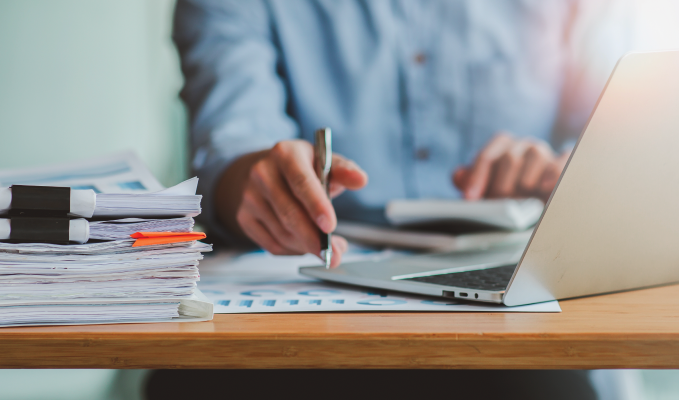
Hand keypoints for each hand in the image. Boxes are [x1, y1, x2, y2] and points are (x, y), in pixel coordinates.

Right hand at [215, 140, 367, 266]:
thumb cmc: (302, 168)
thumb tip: (361, 180)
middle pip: (289, 213)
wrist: (266, 170)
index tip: (330, 226)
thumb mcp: (324, 161)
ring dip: (307, 246)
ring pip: (282, 233)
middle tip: (335, 254)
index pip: (301, 182)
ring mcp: (249, 197)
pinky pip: (272, 244)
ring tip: (326, 247)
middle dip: (314, 238)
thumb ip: (344, 171)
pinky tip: (305, 244)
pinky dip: (293, 250)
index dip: (316, 206)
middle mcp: (262, 173)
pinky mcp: (244, 217)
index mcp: (285, 153)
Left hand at [453, 133, 570, 201]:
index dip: (477, 176)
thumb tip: (458, 176)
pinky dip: (554, 172)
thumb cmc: (510, 195)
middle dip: (501, 186)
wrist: (544, 202)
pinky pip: (561, 162)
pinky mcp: (566, 163)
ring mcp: (546, 153)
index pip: (488, 156)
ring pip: (535, 154)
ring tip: (521, 201)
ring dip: (525, 182)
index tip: (470, 198)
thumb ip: (470, 182)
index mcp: (503, 146)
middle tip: (498, 206)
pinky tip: (546, 188)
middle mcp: (524, 145)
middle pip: (510, 157)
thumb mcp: (487, 191)